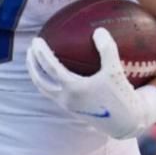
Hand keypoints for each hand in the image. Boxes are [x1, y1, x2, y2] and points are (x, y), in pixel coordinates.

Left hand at [26, 28, 155, 139]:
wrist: (125, 124)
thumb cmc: (120, 96)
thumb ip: (107, 50)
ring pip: (44, 89)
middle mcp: (66, 98)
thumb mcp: (115, 71)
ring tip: (35, 61)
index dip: (41, 53)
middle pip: (40, 80)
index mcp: (73, 88)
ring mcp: (67, 105)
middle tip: (30, 49)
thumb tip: (98, 30)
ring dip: (36, 74)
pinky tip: (54, 73)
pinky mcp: (72, 109)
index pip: (50, 68)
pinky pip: (53, 93)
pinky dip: (48, 81)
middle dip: (32, 64)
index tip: (36, 40)